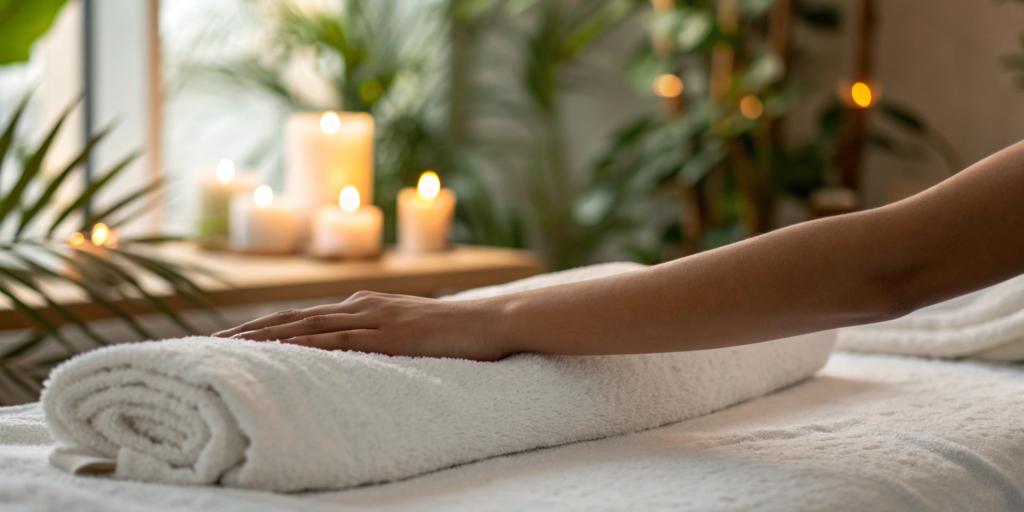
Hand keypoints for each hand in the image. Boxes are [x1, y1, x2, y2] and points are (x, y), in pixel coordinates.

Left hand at [211, 291, 510, 360]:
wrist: (492, 321)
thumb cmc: (453, 332)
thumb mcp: (405, 334)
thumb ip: (376, 339)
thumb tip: (350, 359)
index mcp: (362, 305)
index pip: (300, 317)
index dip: (260, 327)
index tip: (226, 340)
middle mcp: (360, 305)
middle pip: (291, 318)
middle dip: (247, 332)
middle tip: (206, 344)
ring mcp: (375, 317)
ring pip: (307, 327)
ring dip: (264, 337)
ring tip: (227, 349)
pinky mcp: (392, 334)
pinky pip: (342, 340)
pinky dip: (308, 345)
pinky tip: (282, 352)